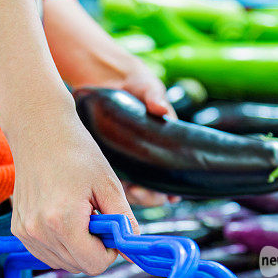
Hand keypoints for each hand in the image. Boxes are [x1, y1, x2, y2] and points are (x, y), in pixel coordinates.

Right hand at [10, 104, 138, 274]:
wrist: (39, 131)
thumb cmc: (77, 153)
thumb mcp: (109, 185)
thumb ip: (124, 222)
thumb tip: (133, 252)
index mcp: (63, 221)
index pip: (95, 264)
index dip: (110, 250)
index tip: (110, 228)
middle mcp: (39, 231)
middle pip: (79, 266)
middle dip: (94, 249)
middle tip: (95, 217)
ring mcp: (25, 232)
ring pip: (63, 263)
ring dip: (77, 248)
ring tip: (79, 215)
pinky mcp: (18, 230)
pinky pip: (46, 254)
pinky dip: (60, 245)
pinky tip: (64, 219)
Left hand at [100, 59, 181, 205]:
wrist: (110, 80)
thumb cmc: (138, 84)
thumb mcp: (149, 88)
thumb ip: (155, 97)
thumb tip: (161, 108)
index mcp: (165, 147)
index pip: (172, 178)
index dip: (170, 191)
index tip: (167, 196)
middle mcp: (147, 159)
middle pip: (152, 190)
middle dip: (148, 197)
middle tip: (138, 192)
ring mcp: (128, 161)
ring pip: (131, 189)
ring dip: (129, 195)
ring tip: (123, 192)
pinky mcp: (110, 159)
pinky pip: (112, 179)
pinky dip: (111, 186)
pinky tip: (105, 186)